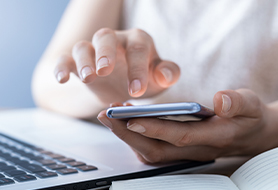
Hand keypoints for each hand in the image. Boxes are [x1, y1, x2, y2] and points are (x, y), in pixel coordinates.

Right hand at [54, 28, 179, 104]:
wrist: (123, 86)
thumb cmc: (144, 78)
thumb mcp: (160, 78)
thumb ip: (168, 74)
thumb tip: (165, 75)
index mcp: (137, 41)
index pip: (138, 48)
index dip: (137, 68)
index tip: (137, 90)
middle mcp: (113, 41)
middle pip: (106, 37)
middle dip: (105, 53)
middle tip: (105, 71)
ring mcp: (93, 51)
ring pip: (83, 47)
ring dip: (84, 61)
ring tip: (88, 78)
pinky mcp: (77, 63)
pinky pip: (65, 59)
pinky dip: (61, 67)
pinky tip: (62, 80)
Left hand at [97, 89, 277, 162]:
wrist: (249, 133)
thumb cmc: (247, 117)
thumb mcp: (249, 104)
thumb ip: (237, 102)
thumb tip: (220, 100)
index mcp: (213, 137)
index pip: (179, 136)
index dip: (155, 129)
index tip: (131, 119)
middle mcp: (195, 150)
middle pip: (156, 149)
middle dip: (128, 134)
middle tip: (107, 114)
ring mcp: (185, 153)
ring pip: (150, 152)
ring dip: (127, 136)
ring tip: (110, 116)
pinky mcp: (178, 150)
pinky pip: (152, 148)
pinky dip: (134, 137)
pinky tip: (124, 121)